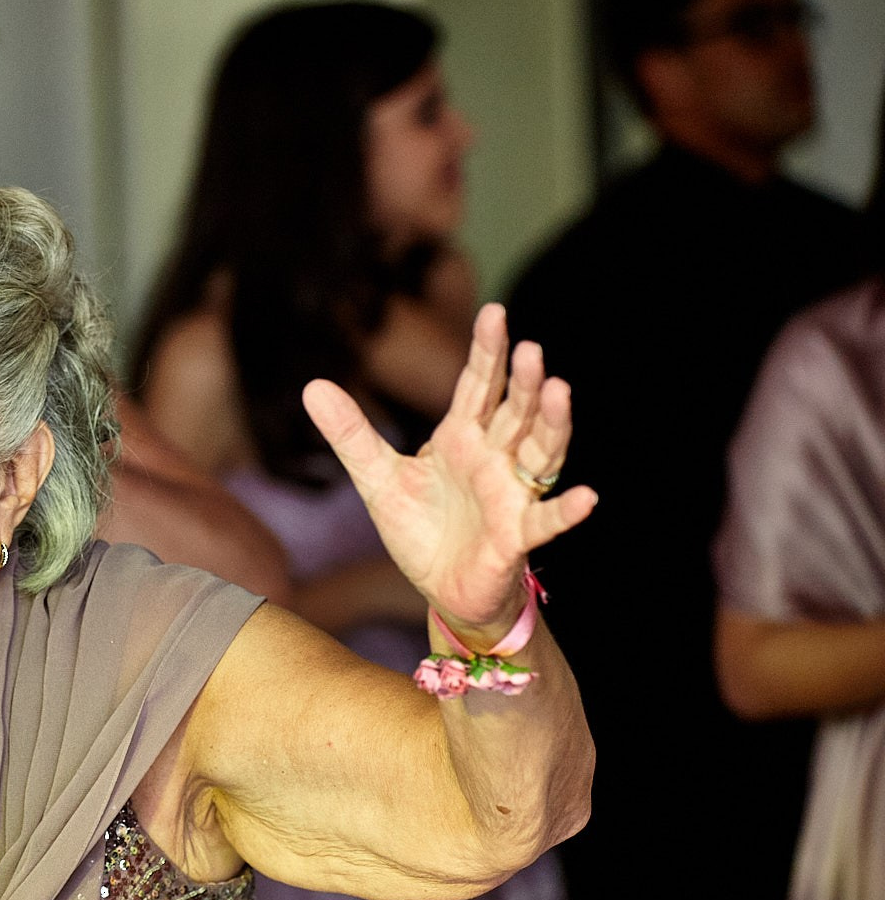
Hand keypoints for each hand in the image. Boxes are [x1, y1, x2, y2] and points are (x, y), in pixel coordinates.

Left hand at [303, 304, 595, 641]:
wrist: (440, 587)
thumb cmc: (421, 528)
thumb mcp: (377, 478)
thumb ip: (352, 434)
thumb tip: (312, 386)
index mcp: (462, 437)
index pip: (479, 386)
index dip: (487, 351)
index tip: (495, 311)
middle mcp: (494, 457)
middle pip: (515, 411)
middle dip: (524, 381)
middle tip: (531, 347)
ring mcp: (511, 494)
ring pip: (540, 452)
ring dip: (552, 423)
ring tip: (560, 390)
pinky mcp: (516, 535)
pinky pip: (546, 521)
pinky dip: (566, 510)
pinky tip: (588, 498)